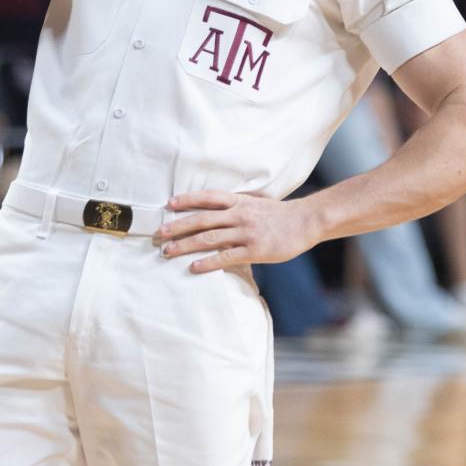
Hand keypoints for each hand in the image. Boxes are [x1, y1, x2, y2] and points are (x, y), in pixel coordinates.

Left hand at [155, 190, 323, 273]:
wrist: (306, 222)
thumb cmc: (279, 215)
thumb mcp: (256, 203)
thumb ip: (236, 206)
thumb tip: (215, 210)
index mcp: (240, 201)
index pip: (208, 197)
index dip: (187, 199)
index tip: (168, 204)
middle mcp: (240, 215)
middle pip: (202, 219)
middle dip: (178, 226)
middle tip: (159, 233)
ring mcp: (246, 232)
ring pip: (209, 238)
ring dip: (185, 245)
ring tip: (168, 252)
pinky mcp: (254, 250)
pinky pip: (226, 257)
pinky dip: (208, 262)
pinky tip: (193, 267)